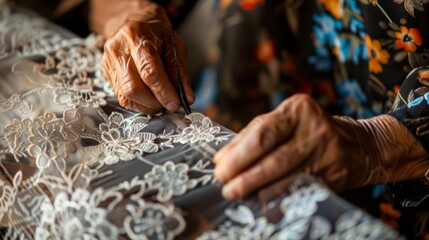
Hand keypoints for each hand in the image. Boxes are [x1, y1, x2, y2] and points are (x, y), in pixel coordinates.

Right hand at [99, 2, 193, 113]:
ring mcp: (109, 62)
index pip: (150, 72)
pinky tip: (148, 98)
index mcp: (137, 37)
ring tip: (159, 101)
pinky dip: (138, 103)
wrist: (134, 21)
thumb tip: (187, 98)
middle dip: (153, 102)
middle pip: (133, 88)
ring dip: (146, 105)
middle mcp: (118, 50)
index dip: (164, 92)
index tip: (175, 104)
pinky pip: (121, 97)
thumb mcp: (174, 47)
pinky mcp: (106, 73)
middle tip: (168, 104)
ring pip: (125, 96)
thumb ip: (180, 74)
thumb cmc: (157, 34)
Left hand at [214, 94, 427, 199]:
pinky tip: (261, 202)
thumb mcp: (287, 123)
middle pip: (272, 153)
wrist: (360, 146)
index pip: (262, 132)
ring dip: (256, 186)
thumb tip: (223, 156)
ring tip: (235, 193)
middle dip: (244, 171)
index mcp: (297, 110)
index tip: (219, 165)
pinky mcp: (334, 175)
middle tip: (223, 183)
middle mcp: (313, 128)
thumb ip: (255, 135)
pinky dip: (277, 195)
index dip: (238, 151)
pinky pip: (300, 187)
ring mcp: (326, 152)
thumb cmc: (310, 132)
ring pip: (285, 174)